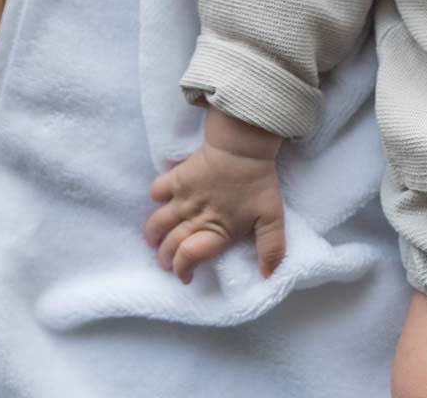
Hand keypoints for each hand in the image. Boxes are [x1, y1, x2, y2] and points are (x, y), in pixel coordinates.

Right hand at [145, 141, 285, 283]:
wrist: (242, 148)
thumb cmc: (258, 183)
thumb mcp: (272, 219)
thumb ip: (271, 249)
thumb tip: (268, 277)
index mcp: (217, 231)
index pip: (188, 257)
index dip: (182, 270)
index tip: (185, 276)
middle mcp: (194, 218)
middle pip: (169, 246)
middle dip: (165, 260)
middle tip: (167, 263)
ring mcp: (182, 198)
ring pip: (157, 224)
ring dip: (153, 236)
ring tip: (156, 240)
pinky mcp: (177, 178)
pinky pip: (156, 191)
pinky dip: (156, 199)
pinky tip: (163, 202)